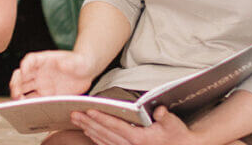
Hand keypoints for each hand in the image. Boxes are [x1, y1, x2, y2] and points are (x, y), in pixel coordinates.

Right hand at [10, 50, 94, 98]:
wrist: (86, 72)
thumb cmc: (80, 62)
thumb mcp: (77, 61)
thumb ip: (70, 63)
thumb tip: (62, 64)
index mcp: (44, 60)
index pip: (30, 60)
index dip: (25, 65)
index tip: (23, 71)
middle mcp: (39, 72)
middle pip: (21, 76)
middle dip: (16, 83)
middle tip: (17, 93)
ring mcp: (41, 84)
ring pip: (24, 89)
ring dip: (19, 95)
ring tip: (20, 103)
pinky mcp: (46, 95)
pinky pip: (34, 100)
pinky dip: (29, 105)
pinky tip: (29, 110)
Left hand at [72, 106, 196, 144]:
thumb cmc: (178, 135)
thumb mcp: (174, 124)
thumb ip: (166, 117)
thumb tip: (160, 111)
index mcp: (140, 139)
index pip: (116, 127)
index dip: (101, 118)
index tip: (89, 110)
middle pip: (105, 134)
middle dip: (88, 123)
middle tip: (73, 114)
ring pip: (104, 141)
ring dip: (89, 131)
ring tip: (77, 121)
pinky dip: (97, 139)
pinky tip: (89, 132)